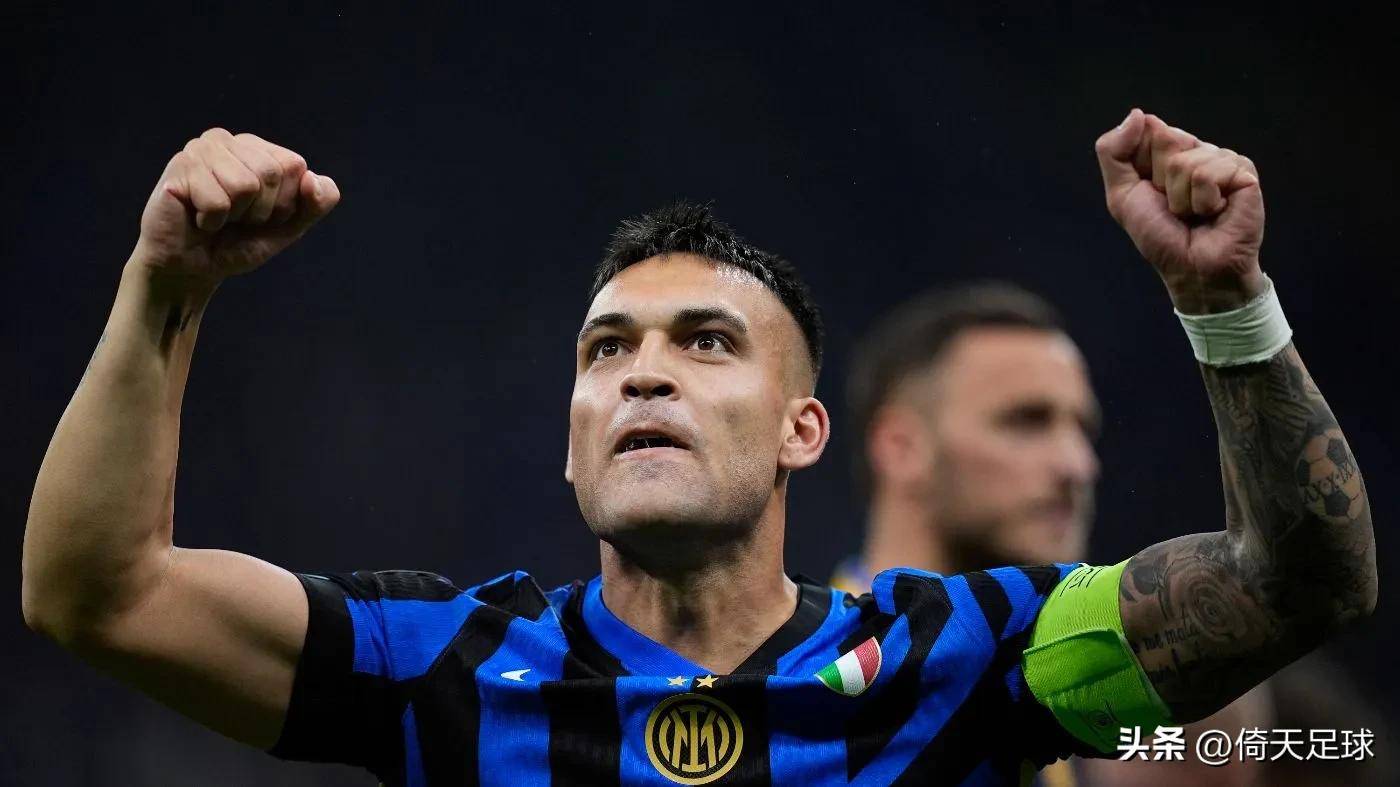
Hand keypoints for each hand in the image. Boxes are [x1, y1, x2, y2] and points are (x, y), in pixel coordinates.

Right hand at [131, 129, 340, 286]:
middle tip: (235, 219)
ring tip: (216, 217)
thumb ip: (315, 204)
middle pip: (270, 173)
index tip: (260, 216)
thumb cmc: (237, 242)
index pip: (294, 166)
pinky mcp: (180, 167)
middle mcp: (228, 141)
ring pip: (245, 185)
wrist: (192, 268)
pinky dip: (211, 221)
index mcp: (257, 148)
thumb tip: (312, 178)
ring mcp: (201, 150)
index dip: (284, 203)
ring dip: (234, 215)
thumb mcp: (288, 227)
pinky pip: (217, 202)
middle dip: (260, 210)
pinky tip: (197, 218)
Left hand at [1095, 109, 1265, 312]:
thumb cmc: (1161, 235)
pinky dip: (1202, 202)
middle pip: (1164, 140)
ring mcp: (1223, 159)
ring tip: (1195, 214)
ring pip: (1185, 162)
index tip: (1151, 193)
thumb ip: (1114, 152)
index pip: (1146, 131)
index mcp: (1170, 151)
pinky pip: (1207, 175)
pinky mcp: (1244, 173)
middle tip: (1175, 207)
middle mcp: (1198, 150)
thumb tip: (1138, 113)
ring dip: (1181, 199)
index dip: (1140, 167)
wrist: (1192, 269)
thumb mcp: (1121, 195)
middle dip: (1160, 182)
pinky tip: (1215, 213)